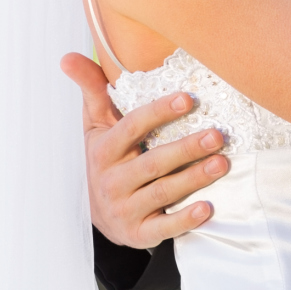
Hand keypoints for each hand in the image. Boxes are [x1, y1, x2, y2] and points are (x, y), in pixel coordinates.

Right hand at [63, 52, 229, 248]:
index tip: (187, 98)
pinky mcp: (139, 232)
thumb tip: (68, 57)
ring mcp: (125, 208)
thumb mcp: (96, 126)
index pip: (131, 128)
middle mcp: (113, 180)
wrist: (98, 213)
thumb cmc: (107, 159)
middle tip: (218, 134)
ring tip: (222, 163)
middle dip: (186, 148)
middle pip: (153, 163)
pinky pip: (163, 228)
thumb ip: (92, 90)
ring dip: (193, 178)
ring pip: (162, 193)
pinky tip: (207, 208)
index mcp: (105, 150)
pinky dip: (185, 219)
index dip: (158, 113)